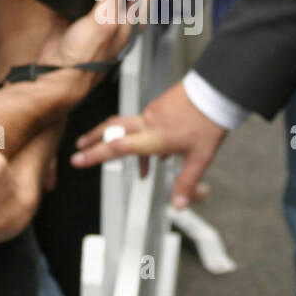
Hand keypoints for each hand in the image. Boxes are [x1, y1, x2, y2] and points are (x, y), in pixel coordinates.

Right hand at [71, 80, 226, 208]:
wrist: (217, 91)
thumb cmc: (209, 120)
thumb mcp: (200, 158)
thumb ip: (186, 183)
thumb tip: (178, 205)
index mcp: (154, 138)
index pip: (117, 147)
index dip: (94, 154)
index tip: (77, 159)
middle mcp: (149, 122)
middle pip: (111, 128)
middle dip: (93, 138)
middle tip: (80, 146)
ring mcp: (153, 110)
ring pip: (129, 125)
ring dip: (122, 138)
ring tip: (135, 160)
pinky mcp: (159, 103)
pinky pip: (144, 120)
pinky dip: (142, 133)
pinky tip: (159, 145)